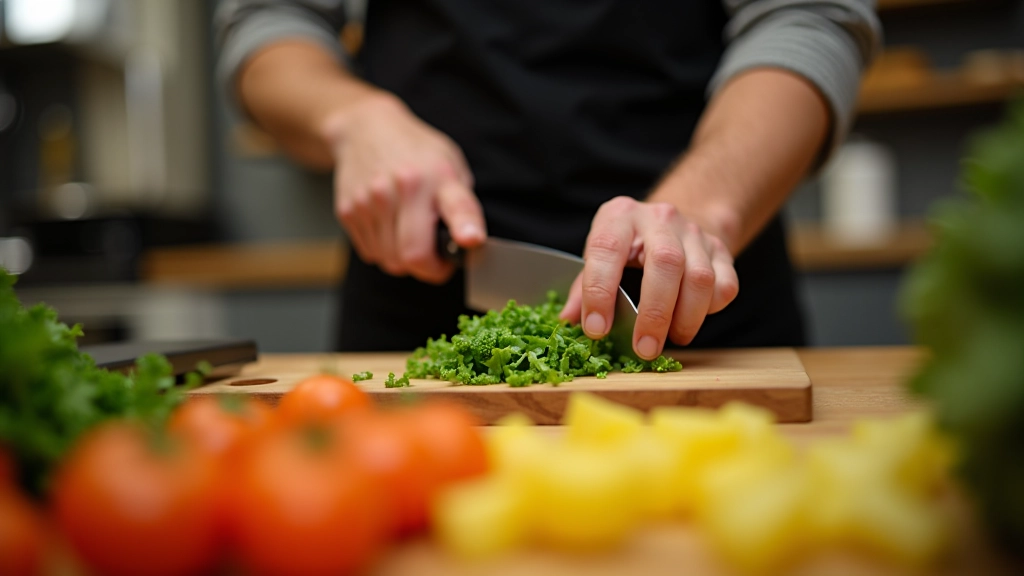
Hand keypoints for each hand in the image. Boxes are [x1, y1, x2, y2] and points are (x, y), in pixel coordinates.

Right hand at [322, 93, 485, 282]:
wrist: (365, 130)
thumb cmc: (415, 153)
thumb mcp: (450, 166)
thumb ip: (462, 205)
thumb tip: (467, 244)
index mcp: (436, 176)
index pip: (455, 206)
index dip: (465, 227)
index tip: (471, 239)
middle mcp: (401, 188)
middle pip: (413, 256)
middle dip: (429, 269)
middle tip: (436, 260)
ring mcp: (370, 201)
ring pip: (390, 261)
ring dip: (403, 260)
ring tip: (409, 236)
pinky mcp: (347, 211)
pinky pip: (370, 253)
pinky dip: (383, 250)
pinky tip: (388, 228)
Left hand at [560, 197, 738, 358]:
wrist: (672, 223)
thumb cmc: (628, 246)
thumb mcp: (600, 255)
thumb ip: (584, 287)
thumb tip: (568, 320)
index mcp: (619, 216)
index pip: (607, 249)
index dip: (599, 291)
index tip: (596, 329)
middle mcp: (659, 219)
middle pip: (665, 263)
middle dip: (654, 313)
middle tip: (644, 349)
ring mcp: (694, 233)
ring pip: (700, 278)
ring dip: (685, 318)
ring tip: (670, 340)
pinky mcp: (721, 251)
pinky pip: (724, 287)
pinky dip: (708, 312)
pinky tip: (689, 321)